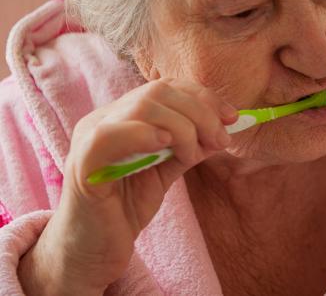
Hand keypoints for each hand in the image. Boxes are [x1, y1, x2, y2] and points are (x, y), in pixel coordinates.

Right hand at [19, 78, 236, 292]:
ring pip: (142, 107)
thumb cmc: (127, 209)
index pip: (167, 87)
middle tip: (221, 142)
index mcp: (123, 116)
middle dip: (201, 113)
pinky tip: (164, 146)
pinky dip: (143, 135)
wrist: (95, 249)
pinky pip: (110, 135)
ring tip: (192, 157)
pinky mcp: (82, 163)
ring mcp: (89, 137)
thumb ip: (190, 146)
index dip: (203, 96)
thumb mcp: (167, 170)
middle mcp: (104, 118)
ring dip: (182, 128)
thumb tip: (224, 128)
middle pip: (159, 92)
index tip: (232, 117)